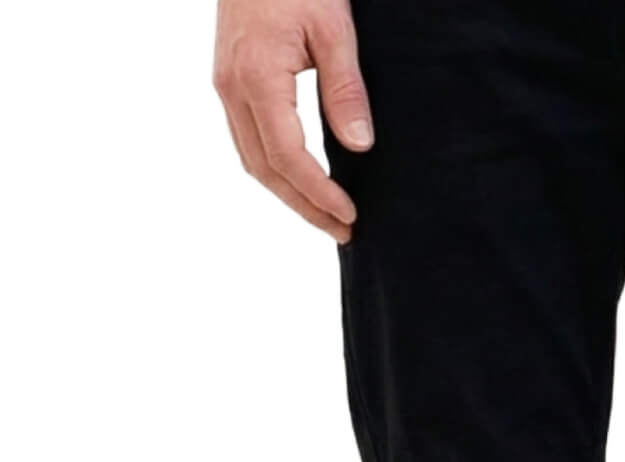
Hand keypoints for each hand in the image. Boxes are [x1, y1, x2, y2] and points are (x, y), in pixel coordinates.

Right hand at [213, 0, 372, 241]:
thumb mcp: (333, 27)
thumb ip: (345, 88)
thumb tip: (359, 145)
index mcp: (257, 77)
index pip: (288, 156)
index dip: (319, 193)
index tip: (350, 216)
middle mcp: (232, 87)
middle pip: (265, 169)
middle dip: (305, 207)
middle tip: (345, 232)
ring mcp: (226, 84)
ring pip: (253, 159)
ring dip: (290, 194)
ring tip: (328, 216)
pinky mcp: (230, 80)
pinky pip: (248, 138)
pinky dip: (276, 169)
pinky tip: (303, 181)